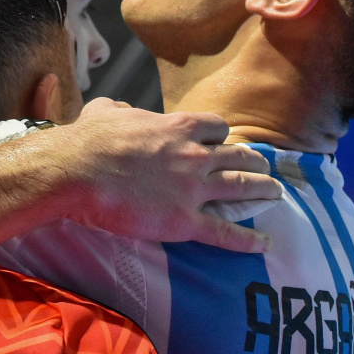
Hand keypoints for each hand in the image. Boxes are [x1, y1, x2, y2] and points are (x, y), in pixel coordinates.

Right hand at [58, 99, 279, 252]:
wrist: (77, 172)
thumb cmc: (88, 140)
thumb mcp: (106, 110)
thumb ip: (122, 109)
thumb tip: (124, 111)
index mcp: (178, 127)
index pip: (216, 127)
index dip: (221, 135)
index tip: (222, 141)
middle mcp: (194, 155)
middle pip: (238, 156)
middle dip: (254, 161)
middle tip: (263, 167)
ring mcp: (193, 189)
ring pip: (241, 188)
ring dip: (263, 190)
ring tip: (276, 193)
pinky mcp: (185, 221)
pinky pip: (225, 232)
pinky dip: (248, 240)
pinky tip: (264, 243)